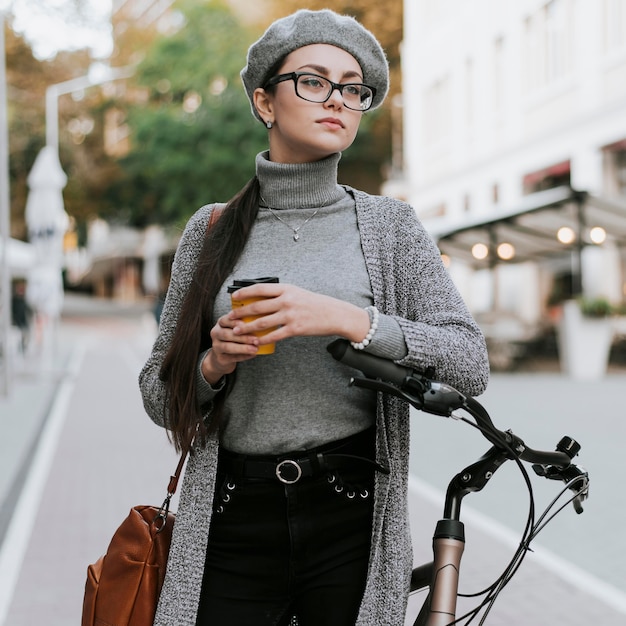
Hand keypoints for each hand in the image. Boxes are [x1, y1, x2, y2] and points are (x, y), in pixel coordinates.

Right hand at [200, 313, 260, 383]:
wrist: (223, 357)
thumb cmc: (235, 338)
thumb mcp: (237, 328)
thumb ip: (246, 323)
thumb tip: (264, 321)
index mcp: (221, 323)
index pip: (225, 320)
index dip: (235, 322)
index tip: (245, 323)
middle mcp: (216, 333)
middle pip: (227, 334)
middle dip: (243, 337)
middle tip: (256, 339)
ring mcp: (216, 346)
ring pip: (228, 347)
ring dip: (243, 348)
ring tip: (255, 349)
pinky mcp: (220, 358)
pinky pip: (232, 357)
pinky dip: (243, 356)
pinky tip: (252, 355)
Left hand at [228, 283, 370, 345]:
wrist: (334, 314)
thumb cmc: (315, 304)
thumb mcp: (297, 293)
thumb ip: (281, 295)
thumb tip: (262, 298)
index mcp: (286, 289)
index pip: (260, 289)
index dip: (244, 292)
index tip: (234, 296)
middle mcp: (286, 300)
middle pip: (257, 306)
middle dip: (241, 313)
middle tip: (230, 317)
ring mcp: (290, 315)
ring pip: (262, 322)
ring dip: (247, 327)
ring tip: (237, 331)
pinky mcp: (295, 328)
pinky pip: (274, 335)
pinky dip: (263, 339)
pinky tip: (255, 342)